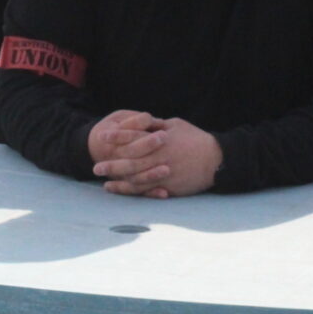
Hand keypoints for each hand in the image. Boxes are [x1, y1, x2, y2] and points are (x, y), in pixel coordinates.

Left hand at [92, 117, 221, 197]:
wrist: (216, 160)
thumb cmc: (196, 139)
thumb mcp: (176, 125)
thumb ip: (158, 125)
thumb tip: (143, 121)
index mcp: (159, 140)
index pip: (133, 136)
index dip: (117, 136)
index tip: (102, 136)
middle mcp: (159, 157)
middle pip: (130, 161)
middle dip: (111, 165)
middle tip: (96, 168)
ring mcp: (163, 174)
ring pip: (136, 179)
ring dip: (119, 182)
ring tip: (105, 184)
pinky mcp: (169, 187)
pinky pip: (148, 191)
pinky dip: (134, 192)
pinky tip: (125, 192)